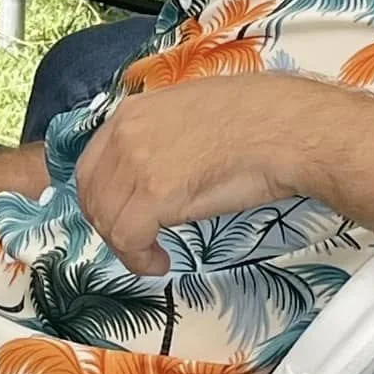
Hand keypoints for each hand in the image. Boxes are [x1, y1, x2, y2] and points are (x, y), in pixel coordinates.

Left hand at [76, 76, 315, 274]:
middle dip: (110, 226)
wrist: (282, 128)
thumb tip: (150, 173)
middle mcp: (125, 132)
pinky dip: (139, 260)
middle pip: (93, 195)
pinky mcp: (155, 193)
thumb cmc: (253, 122)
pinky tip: (160, 262)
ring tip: (153, 255)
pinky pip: (128, 239)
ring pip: (107, 220)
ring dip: (126, 247)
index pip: (90, 165)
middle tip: (137, 242)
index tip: (121, 219)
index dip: (103, 200)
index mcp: (132, 111)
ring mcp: (137, 161)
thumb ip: (157, 138)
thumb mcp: (187, 115)